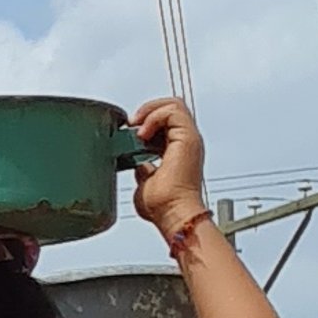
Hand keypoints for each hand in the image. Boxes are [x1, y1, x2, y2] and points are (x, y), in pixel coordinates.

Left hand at [129, 96, 208, 244]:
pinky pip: (174, 110)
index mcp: (177, 150)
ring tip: (137, 128)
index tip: (128, 133)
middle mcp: (186, 142)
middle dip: (148, 110)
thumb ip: (142, 170)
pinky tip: (143, 133)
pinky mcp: (188, 138)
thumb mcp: (145, 181)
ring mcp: (189, 139)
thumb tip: (136, 165)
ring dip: (150, 111)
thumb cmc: (162, 207)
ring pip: (174, 104)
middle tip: (131, 125)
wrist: (172, 214)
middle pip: (171, 107)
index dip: (145, 120)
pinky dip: (154, 116)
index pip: (165, 121)